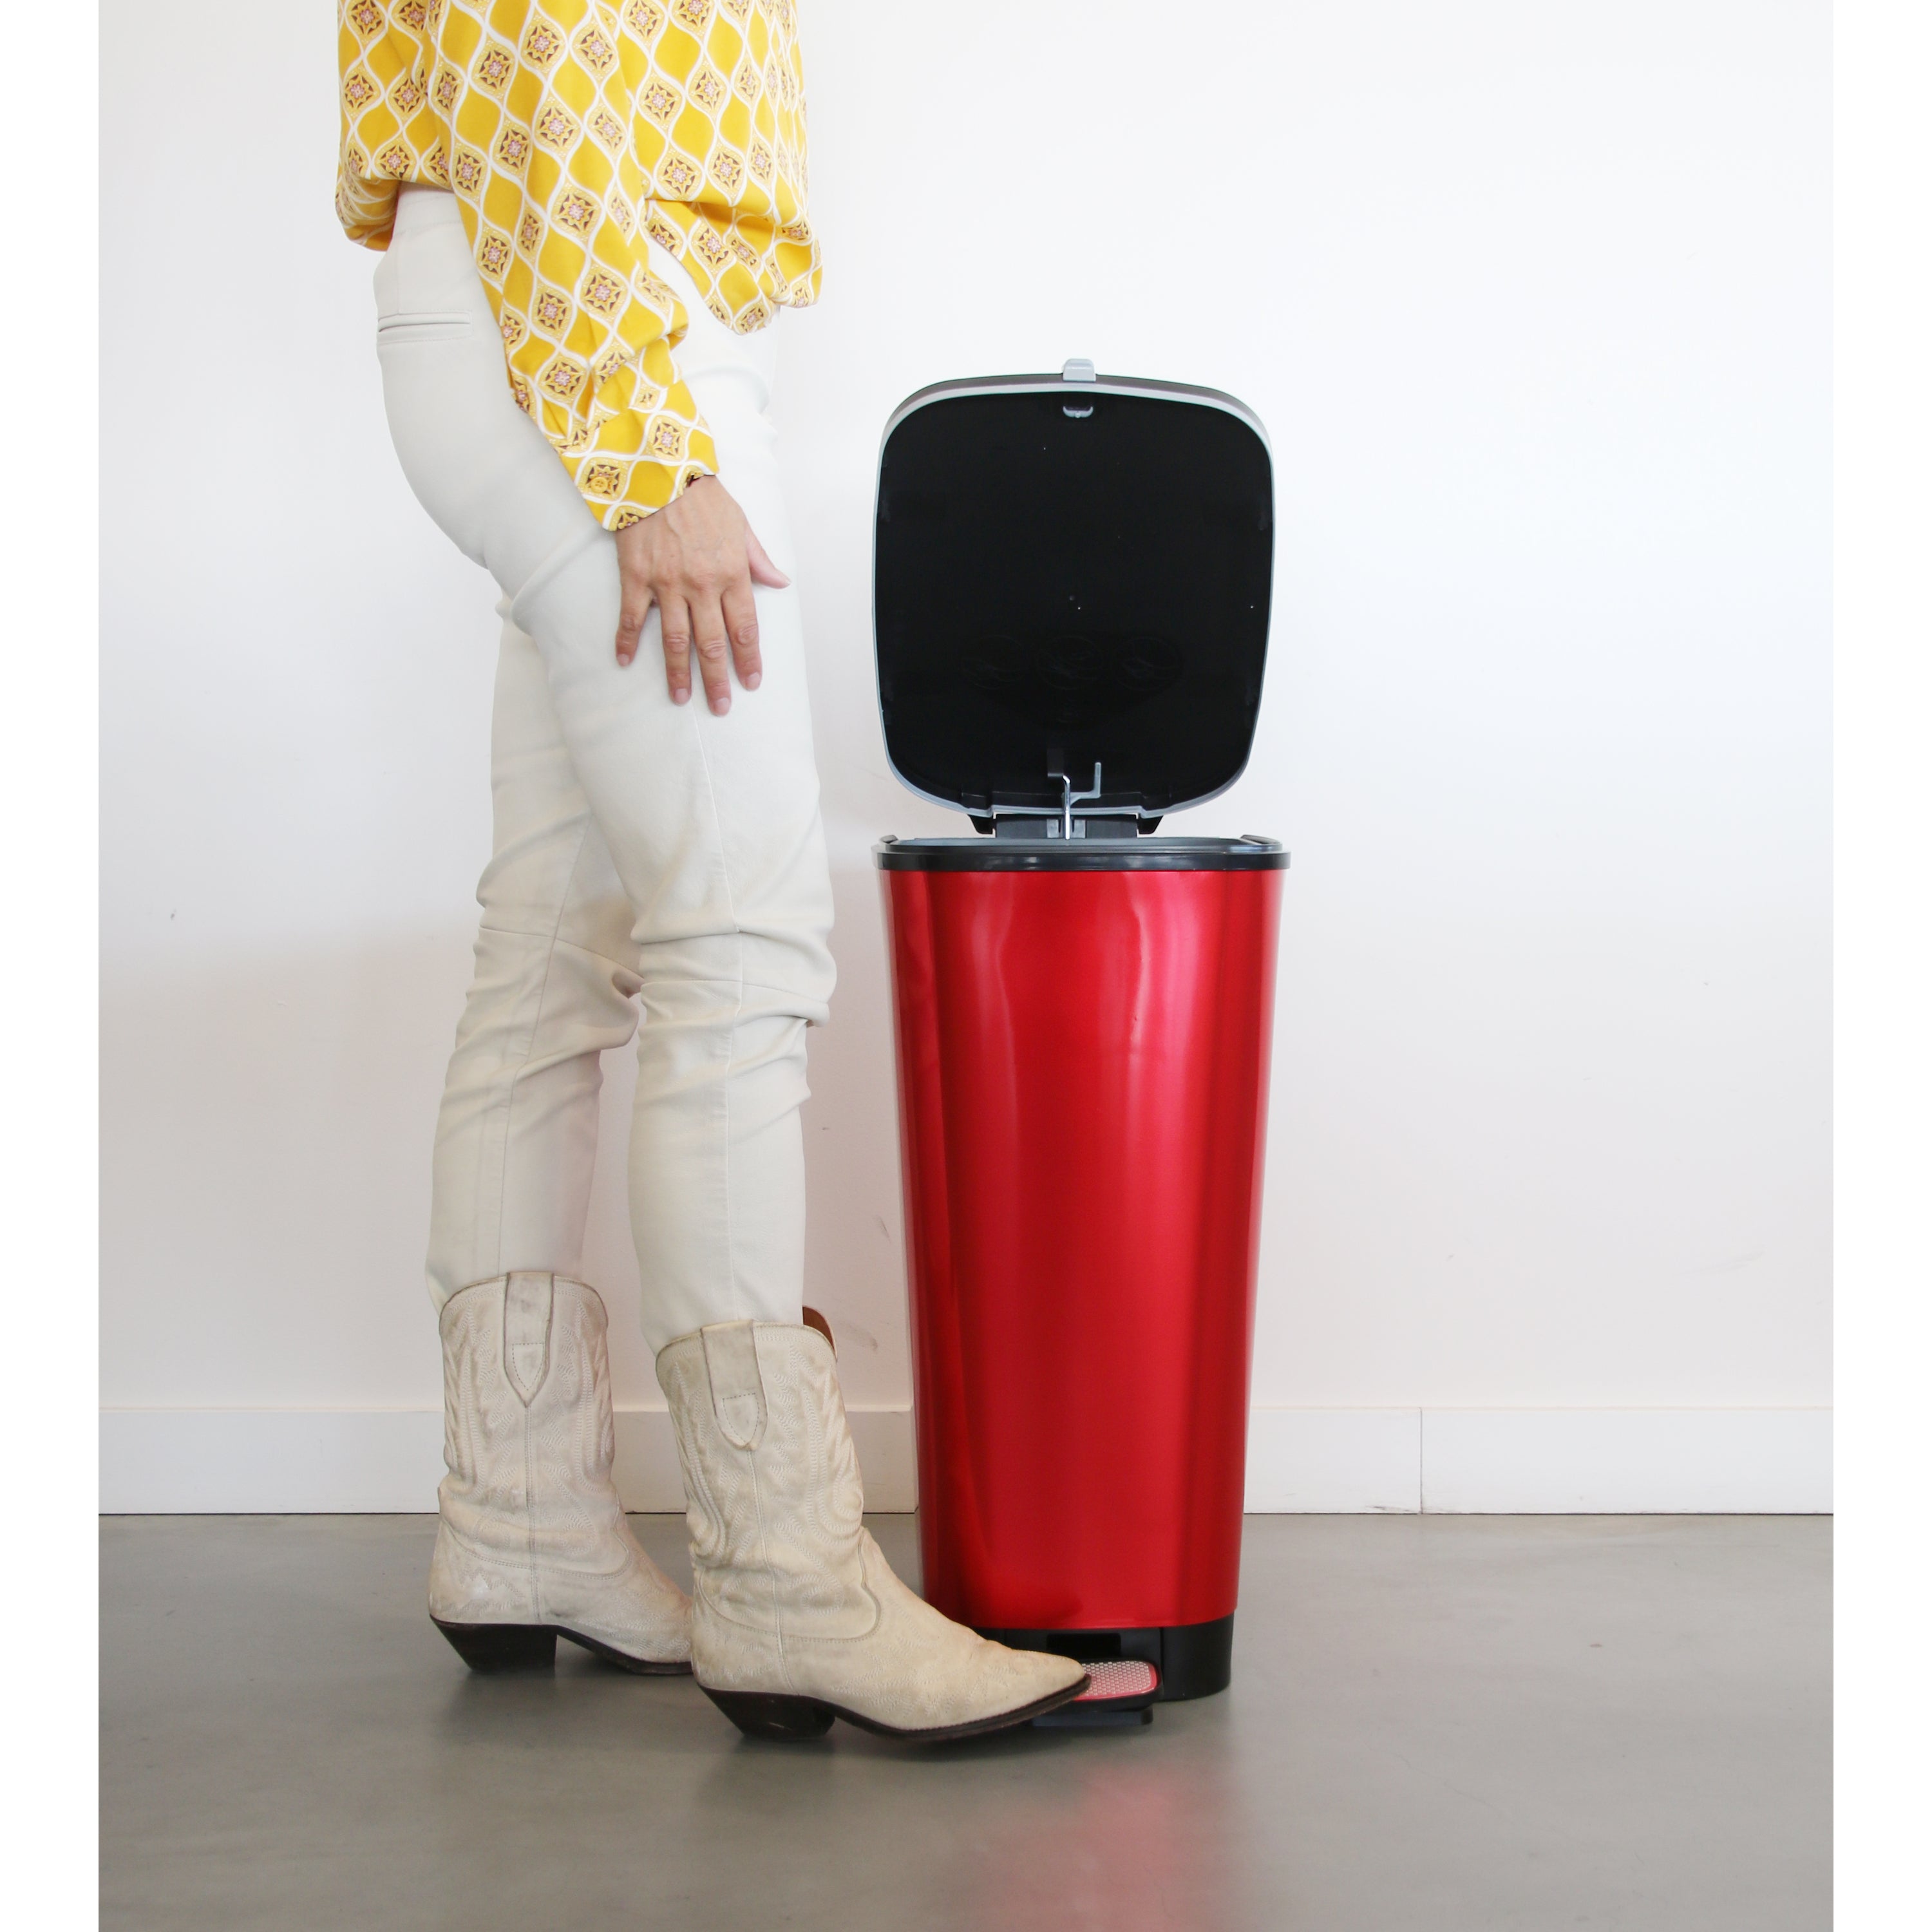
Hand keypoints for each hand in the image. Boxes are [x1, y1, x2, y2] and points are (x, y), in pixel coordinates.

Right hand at [613, 477, 789, 714]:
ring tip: (682, 698)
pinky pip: (631, 618)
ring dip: (678, 673)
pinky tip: (624, 662)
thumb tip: (781, 583)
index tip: (751, 682)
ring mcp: (667, 584)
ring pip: (675, 639)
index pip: (745, 627)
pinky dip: (626, 642)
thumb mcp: (741, 523)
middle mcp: (702, 585)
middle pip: (713, 643)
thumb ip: (759, 558)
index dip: (749, 658)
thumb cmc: (703, 495)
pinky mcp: (636, 577)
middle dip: (718, 679)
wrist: (659, 468)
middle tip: (721, 706)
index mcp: (732, 573)